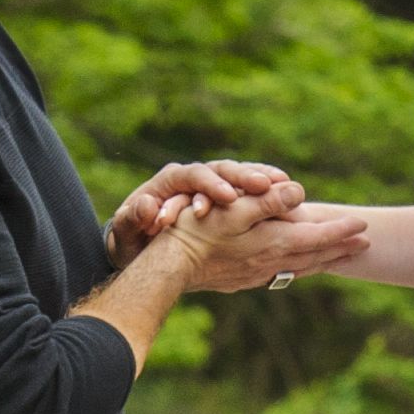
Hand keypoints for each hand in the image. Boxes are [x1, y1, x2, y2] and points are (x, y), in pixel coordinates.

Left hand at [107, 160, 289, 267]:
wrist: (140, 244)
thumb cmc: (133, 242)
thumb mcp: (127, 236)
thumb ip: (131, 220)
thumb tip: (143, 205)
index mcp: (169, 182)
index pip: (192, 176)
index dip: (211, 185)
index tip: (228, 198)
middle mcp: (192, 178)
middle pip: (220, 169)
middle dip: (241, 177)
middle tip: (263, 187)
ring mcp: (210, 184)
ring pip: (237, 174)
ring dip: (258, 177)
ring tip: (282, 184)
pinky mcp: (224, 194)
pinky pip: (248, 186)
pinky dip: (266, 185)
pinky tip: (287, 190)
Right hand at [160, 180, 367, 292]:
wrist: (170, 268)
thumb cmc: (197, 232)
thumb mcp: (233, 209)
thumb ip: (268, 200)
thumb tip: (300, 192)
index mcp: (273, 243)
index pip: (317, 237)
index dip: (341, 230)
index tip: (364, 225)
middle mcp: (270, 262)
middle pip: (315, 256)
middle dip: (340, 248)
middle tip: (365, 244)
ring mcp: (257, 274)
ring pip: (301, 268)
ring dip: (324, 260)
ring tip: (340, 256)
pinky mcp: (244, 280)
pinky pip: (282, 273)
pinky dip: (300, 267)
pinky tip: (298, 266)